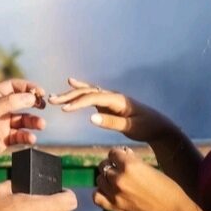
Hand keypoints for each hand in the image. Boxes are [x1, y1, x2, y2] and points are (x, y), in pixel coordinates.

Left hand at [0, 78, 46, 168]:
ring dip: (34, 122)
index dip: (28, 88)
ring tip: (41, 125)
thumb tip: (31, 97)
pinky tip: (31, 139)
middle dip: (34, 104)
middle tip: (43, 106)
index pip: (14, 86)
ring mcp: (1, 124)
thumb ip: (10, 103)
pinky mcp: (3, 140)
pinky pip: (20, 136)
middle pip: (22, 102)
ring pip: (23, 120)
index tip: (40, 93)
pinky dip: (27, 136)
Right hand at [48, 77, 174, 142]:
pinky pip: (92, 95)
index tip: (64, 109)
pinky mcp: (109, 103)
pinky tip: (71, 83)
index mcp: (118, 100)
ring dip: (71, 94)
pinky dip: (80, 90)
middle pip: (88, 92)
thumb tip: (91, 117)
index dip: (78, 103)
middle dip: (69, 96)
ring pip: (88, 92)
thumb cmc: (147, 127)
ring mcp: (111, 98)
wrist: (159, 126)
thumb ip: (111, 122)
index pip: (94, 98)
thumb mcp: (131, 127)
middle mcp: (113, 95)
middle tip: (51, 100)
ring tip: (54, 97)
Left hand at [94, 147, 194, 210]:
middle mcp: (119, 179)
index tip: (123, 158)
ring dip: (106, 179)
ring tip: (118, 182)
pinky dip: (101, 193)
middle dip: (112, 166)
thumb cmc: (167, 188)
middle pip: (104, 166)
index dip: (118, 155)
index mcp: (130, 165)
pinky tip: (110, 192)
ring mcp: (115, 194)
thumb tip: (121, 153)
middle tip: (121, 170)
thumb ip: (132, 162)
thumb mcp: (149, 168)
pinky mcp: (115, 208)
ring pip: (99, 180)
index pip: (113, 153)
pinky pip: (97, 196)